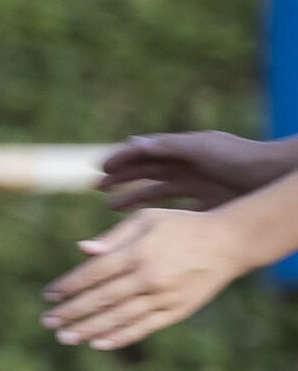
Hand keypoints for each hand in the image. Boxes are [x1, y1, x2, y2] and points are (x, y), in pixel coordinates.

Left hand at [41, 207, 247, 348]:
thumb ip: (113, 236)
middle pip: (101, 299)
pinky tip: (98, 343)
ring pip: (119, 317)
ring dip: (89, 329)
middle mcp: (149, 277)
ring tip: (65, 337)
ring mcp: (164, 296)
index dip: (68, 285)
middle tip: (47, 322)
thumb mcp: (147, 220)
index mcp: (138, 252)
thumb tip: (82, 249)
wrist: (229, 242)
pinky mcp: (177, 311)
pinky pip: (144, 328)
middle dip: (71, 312)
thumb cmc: (182, 226)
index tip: (48, 295)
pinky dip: (120, 337)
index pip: (93, 273)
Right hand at [98, 130, 296, 212]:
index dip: (121, 159)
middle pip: (147, 172)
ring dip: (134, 198)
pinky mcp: (209, 207)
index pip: (145, 153)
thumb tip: (131, 143)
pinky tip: (145, 227)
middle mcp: (189, 168)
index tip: (98, 168)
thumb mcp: (200, 149)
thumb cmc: (240, 159)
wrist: (275, 177)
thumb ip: (167, 146)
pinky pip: (177, 213)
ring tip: (111, 208)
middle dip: (121, 178)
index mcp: (184, 151)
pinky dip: (160, 218)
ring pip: (158, 193)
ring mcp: (199, 188)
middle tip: (95, 187)